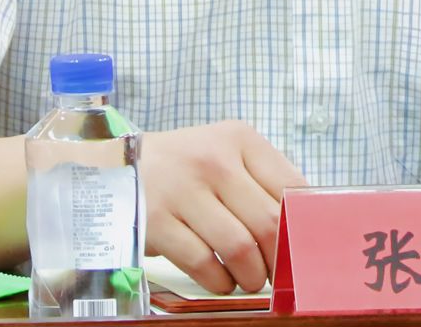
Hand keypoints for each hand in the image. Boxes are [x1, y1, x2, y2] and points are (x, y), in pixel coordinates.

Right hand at [140, 120, 308, 293]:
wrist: (119, 166)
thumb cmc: (186, 165)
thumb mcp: (225, 153)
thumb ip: (261, 181)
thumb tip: (301, 227)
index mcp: (239, 139)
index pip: (290, 187)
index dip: (301, 226)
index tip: (299, 247)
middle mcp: (213, 160)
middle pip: (268, 222)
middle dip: (278, 259)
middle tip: (275, 272)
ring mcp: (183, 190)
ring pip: (239, 248)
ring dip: (251, 275)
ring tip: (249, 279)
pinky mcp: (157, 222)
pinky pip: (203, 263)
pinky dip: (219, 281)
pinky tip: (221, 279)